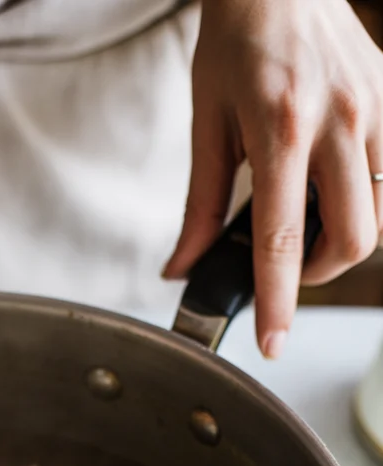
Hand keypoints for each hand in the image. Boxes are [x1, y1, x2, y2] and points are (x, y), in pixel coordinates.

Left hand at [164, 0, 382, 358]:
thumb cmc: (237, 43)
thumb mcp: (205, 124)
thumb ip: (200, 206)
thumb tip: (182, 267)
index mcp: (280, 130)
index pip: (280, 240)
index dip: (277, 301)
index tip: (273, 342)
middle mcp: (338, 121)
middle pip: (352, 240)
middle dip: (317, 272)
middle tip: (283, 263)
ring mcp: (375, 110)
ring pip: (378, 214)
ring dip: (340, 236)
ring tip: (303, 215)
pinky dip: (362, 199)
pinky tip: (329, 184)